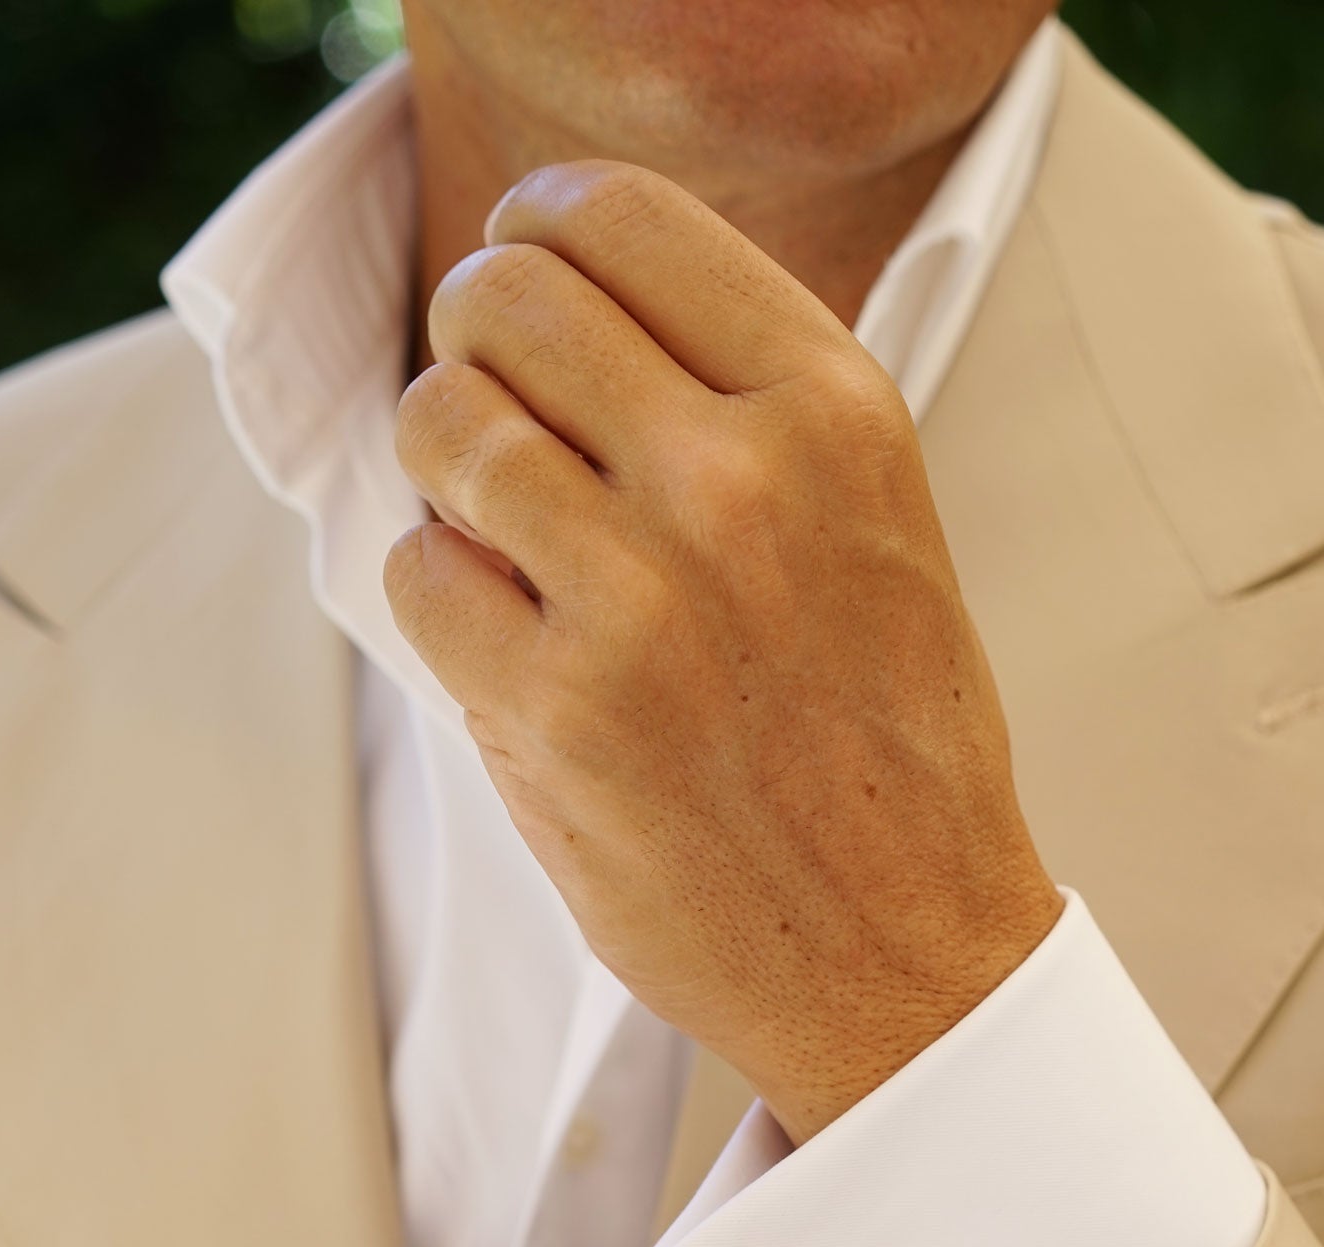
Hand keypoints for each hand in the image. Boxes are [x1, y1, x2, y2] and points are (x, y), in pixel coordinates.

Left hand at [383, 164, 1061, 1142]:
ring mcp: (639, 598)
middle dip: (473, 343)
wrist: (908, 955)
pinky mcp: (556, 714)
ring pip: (440, 424)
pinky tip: (513, 649)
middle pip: (504, 298)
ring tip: (504, 538)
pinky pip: (415, 574)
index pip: (616, 214)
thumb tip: (566, 296)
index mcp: (832, 410)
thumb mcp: (873, 520)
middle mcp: (738, 480)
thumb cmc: (883, 745)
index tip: (526, 279)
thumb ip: (745, 398)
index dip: (535, 231)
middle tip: (499, 415)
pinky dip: (442, 602)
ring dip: (446, 472)